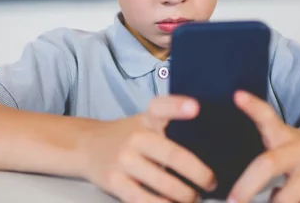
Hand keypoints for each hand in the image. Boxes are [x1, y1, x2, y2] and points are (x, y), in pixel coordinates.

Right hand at [80, 95, 216, 202]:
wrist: (87, 146)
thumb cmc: (130, 135)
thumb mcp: (146, 121)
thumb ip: (171, 126)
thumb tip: (212, 144)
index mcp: (147, 118)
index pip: (162, 106)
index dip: (178, 106)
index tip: (196, 107)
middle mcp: (136, 136)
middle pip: (173, 155)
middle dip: (199, 174)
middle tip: (211, 182)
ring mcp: (124, 160)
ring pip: (163, 183)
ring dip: (185, 196)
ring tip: (194, 198)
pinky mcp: (114, 181)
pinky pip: (144, 200)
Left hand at [227, 91, 299, 202]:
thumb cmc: (299, 149)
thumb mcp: (278, 135)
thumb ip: (260, 130)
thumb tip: (236, 110)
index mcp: (284, 135)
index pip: (267, 117)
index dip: (252, 106)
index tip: (237, 96)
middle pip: (269, 164)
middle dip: (246, 186)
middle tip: (233, 200)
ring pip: (286, 200)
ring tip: (276, 197)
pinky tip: (296, 201)